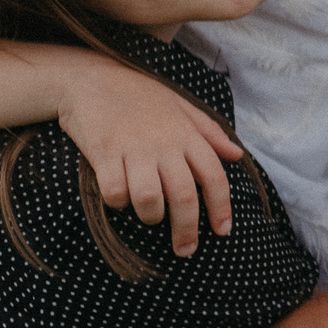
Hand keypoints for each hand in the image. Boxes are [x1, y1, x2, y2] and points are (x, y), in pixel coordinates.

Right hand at [54, 56, 243, 257]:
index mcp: (187, 133)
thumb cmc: (139, 95)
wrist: (90, 77)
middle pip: (184, 197)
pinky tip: (118, 197)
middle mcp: (164, 143)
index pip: (215, 176)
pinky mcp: (103, 152)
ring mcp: (133, 148)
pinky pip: (114, 192)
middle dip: (187, 230)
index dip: (221, 208)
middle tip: (185, 250)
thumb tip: (236, 155)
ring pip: (149, 200)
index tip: (222, 232)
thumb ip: (209, 132)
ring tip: (150, 217)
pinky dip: (118, 203)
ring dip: (150, 216)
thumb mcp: (180, 105)